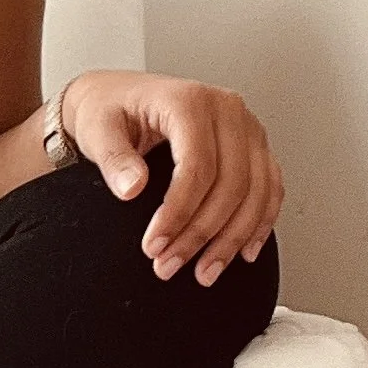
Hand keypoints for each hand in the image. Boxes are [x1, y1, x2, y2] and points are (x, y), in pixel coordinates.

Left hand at [58, 69, 281, 286]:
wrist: (119, 97)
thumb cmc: (109, 109)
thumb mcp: (97, 129)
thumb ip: (113, 158)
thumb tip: (132, 188)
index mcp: (189, 100)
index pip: (197, 166)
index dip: (178, 213)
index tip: (154, 245)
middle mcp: (226, 109)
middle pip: (231, 182)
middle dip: (202, 234)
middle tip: (170, 265)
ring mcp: (246, 126)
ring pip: (256, 190)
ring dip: (232, 238)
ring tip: (204, 271)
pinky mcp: (253, 145)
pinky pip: (270, 187)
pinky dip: (259, 222)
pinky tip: (243, 250)